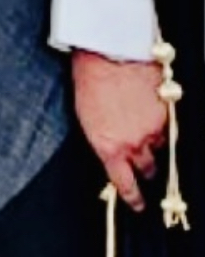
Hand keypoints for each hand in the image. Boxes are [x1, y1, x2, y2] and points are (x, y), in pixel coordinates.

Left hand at [71, 50, 167, 212]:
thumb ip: (105, 143)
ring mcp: (154, 128)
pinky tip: (150, 108)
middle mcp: (134, 144)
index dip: (133, 198)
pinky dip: (162, 122)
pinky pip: (169, 127)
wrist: (107, 52)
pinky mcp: (168, 112)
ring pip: (161, 146)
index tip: (137, 204)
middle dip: (146, 165)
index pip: (126, 185)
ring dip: (153, 140)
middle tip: (142, 159)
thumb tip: (115, 157)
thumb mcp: (88, 120)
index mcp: (109, 148)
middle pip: (148, 168)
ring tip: (142, 123)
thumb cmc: (90, 82)